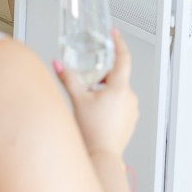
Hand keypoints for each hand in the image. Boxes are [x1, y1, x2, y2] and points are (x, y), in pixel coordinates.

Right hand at [54, 30, 137, 158]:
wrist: (102, 157)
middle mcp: (130, 97)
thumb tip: (58, 64)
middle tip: (89, 76)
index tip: (115, 34)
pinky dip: (110, 101)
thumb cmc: (93, 132)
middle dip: (103, 73)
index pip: (123, 58)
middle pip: (118, 75)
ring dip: (106, 89)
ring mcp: (132, 109)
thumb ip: (68, 79)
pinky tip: (97, 111)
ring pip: (119, 90)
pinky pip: (121, 103)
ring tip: (90, 98)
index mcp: (120, 88)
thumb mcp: (78, 100)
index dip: (119, 43)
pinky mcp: (131, 119)